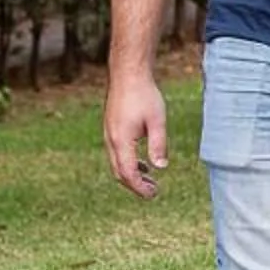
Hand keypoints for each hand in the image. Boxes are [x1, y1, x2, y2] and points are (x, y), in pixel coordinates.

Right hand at [105, 72, 168, 198]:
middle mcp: (111, 140)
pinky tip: (143, 163)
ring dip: (132, 175)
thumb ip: (158, 145)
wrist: (127, 74)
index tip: (153, 194)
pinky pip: (116, 154)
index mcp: (121, 140)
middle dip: (135, 185)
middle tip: (153, 192)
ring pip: (116, 164)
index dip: (140, 187)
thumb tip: (161, 168)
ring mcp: (109, 134)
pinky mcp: (111, 129)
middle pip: (119, 172)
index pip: (129, 173)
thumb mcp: (157, 121)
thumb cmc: (144, 95)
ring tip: (150, 180)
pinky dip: (128, 163)